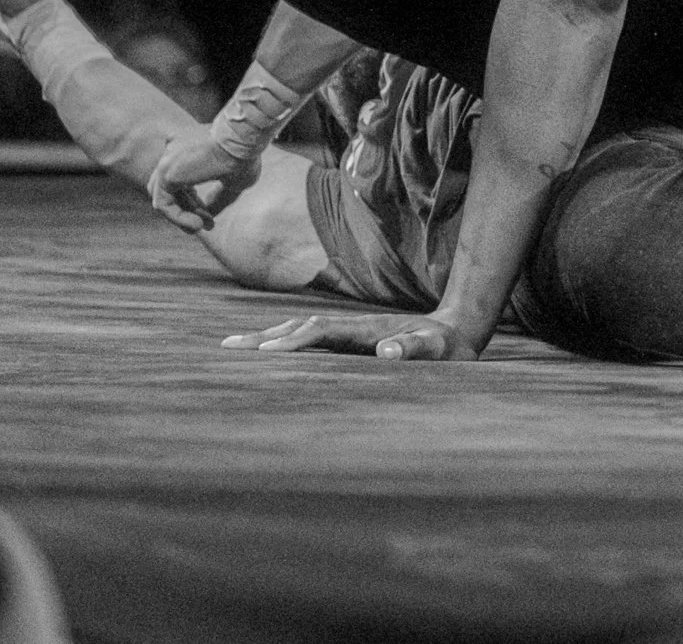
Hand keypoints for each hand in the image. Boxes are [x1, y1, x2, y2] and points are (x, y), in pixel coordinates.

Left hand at [146, 126, 256, 232]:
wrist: (243, 140)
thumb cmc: (244, 155)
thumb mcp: (234, 181)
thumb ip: (218, 196)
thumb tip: (209, 213)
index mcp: (188, 148)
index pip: (181, 180)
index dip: (194, 202)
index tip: (209, 217)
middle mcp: (174, 151)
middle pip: (171, 189)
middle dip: (187, 209)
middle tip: (205, 224)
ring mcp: (168, 161)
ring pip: (164, 197)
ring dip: (181, 216)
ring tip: (200, 227)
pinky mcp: (166, 173)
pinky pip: (164, 204)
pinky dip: (177, 218)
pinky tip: (197, 225)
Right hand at [222, 310, 480, 361]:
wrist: (455, 331)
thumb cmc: (445, 346)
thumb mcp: (436, 348)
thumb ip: (414, 348)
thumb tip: (387, 350)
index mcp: (364, 330)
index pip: (320, 333)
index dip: (293, 342)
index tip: (264, 355)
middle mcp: (351, 327)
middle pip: (299, 326)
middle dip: (264, 336)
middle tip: (226, 347)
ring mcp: (348, 332)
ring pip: (300, 330)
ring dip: (268, 337)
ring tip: (233, 346)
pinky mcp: (350, 340)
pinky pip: (310, 339)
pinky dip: (284, 342)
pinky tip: (267, 352)